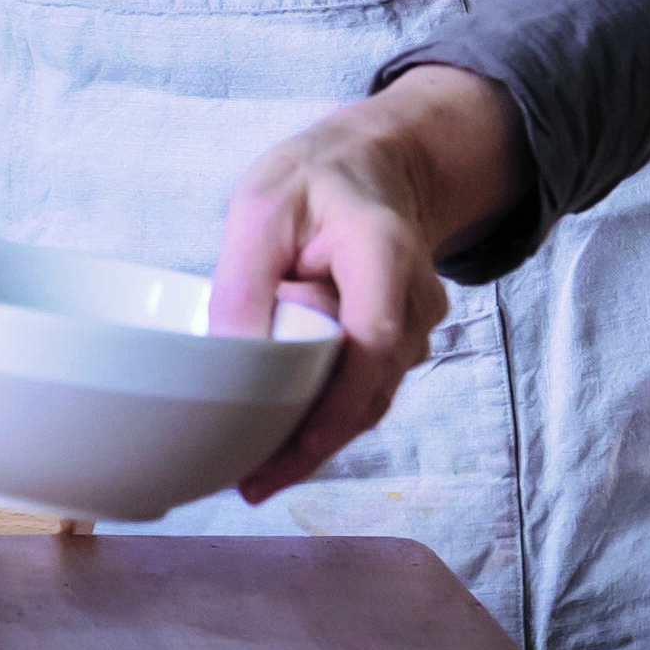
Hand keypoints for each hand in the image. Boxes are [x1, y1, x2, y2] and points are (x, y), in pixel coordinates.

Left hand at [209, 65, 528, 502]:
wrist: (375, 166)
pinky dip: (326, 412)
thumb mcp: (259, 208)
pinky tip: (279, 438)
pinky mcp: (402, 343)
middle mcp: (417, 299)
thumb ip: (247, 280)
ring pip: (368, 396)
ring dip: (316, 432)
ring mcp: (418, 326)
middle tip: (251, 482)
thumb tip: (231, 358)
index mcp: (383, 251)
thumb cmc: (312, 182)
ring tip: (254, 471)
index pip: (372, 340)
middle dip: (314, 440)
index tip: (291, 449)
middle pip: (370, 386)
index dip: (335, 404)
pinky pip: (365, 387)